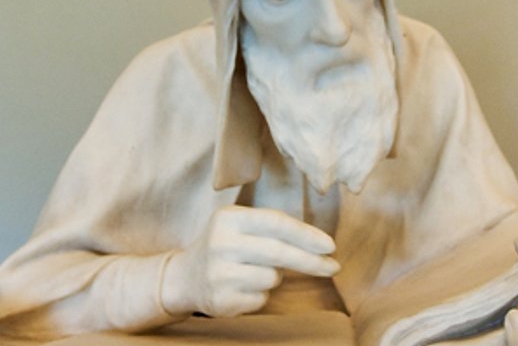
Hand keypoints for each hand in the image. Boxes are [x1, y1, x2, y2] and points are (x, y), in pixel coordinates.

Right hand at [161, 206, 339, 316]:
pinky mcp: (220, 300)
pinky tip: (242, 287)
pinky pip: (261, 298)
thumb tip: (322, 245)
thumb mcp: (241, 226)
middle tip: (333, 267)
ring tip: (253, 271)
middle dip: (311, 261)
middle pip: (279, 252)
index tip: (330, 246)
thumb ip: (275, 229)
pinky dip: (260, 294)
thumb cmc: (226, 246)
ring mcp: (218, 273)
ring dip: (274, 277)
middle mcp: (220, 243)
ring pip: (272, 277)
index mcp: (228, 218)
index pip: (277, 223)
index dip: (307, 235)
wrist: (184, 277)